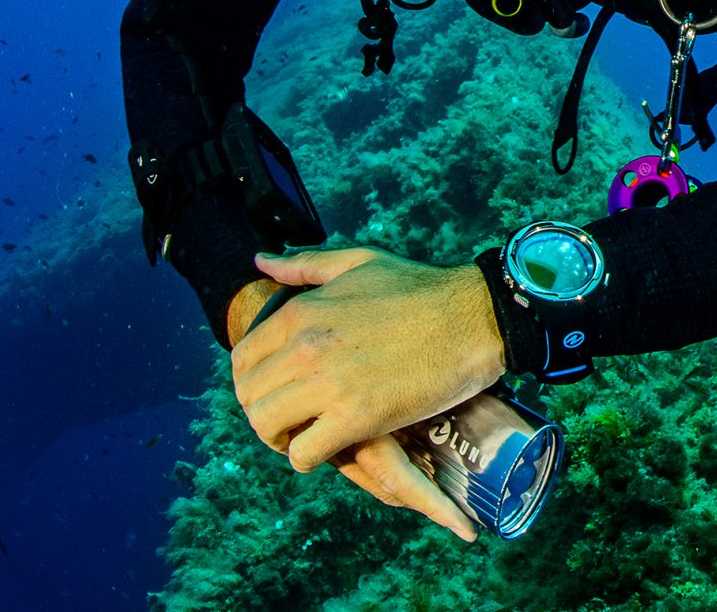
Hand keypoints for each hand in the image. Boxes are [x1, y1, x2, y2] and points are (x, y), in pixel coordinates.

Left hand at [230, 247, 507, 536]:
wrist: (473, 317)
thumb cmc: (419, 288)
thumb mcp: (358, 262)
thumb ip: (304, 264)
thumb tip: (260, 260)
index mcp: (301, 312)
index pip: (243, 359)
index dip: (252, 380)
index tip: (274, 389)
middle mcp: (306, 348)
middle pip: (249, 397)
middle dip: (262, 412)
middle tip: (289, 418)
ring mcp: (329, 384)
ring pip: (267, 427)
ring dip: (281, 437)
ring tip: (304, 434)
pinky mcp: (357, 418)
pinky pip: (304, 454)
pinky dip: (309, 457)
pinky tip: (328, 447)